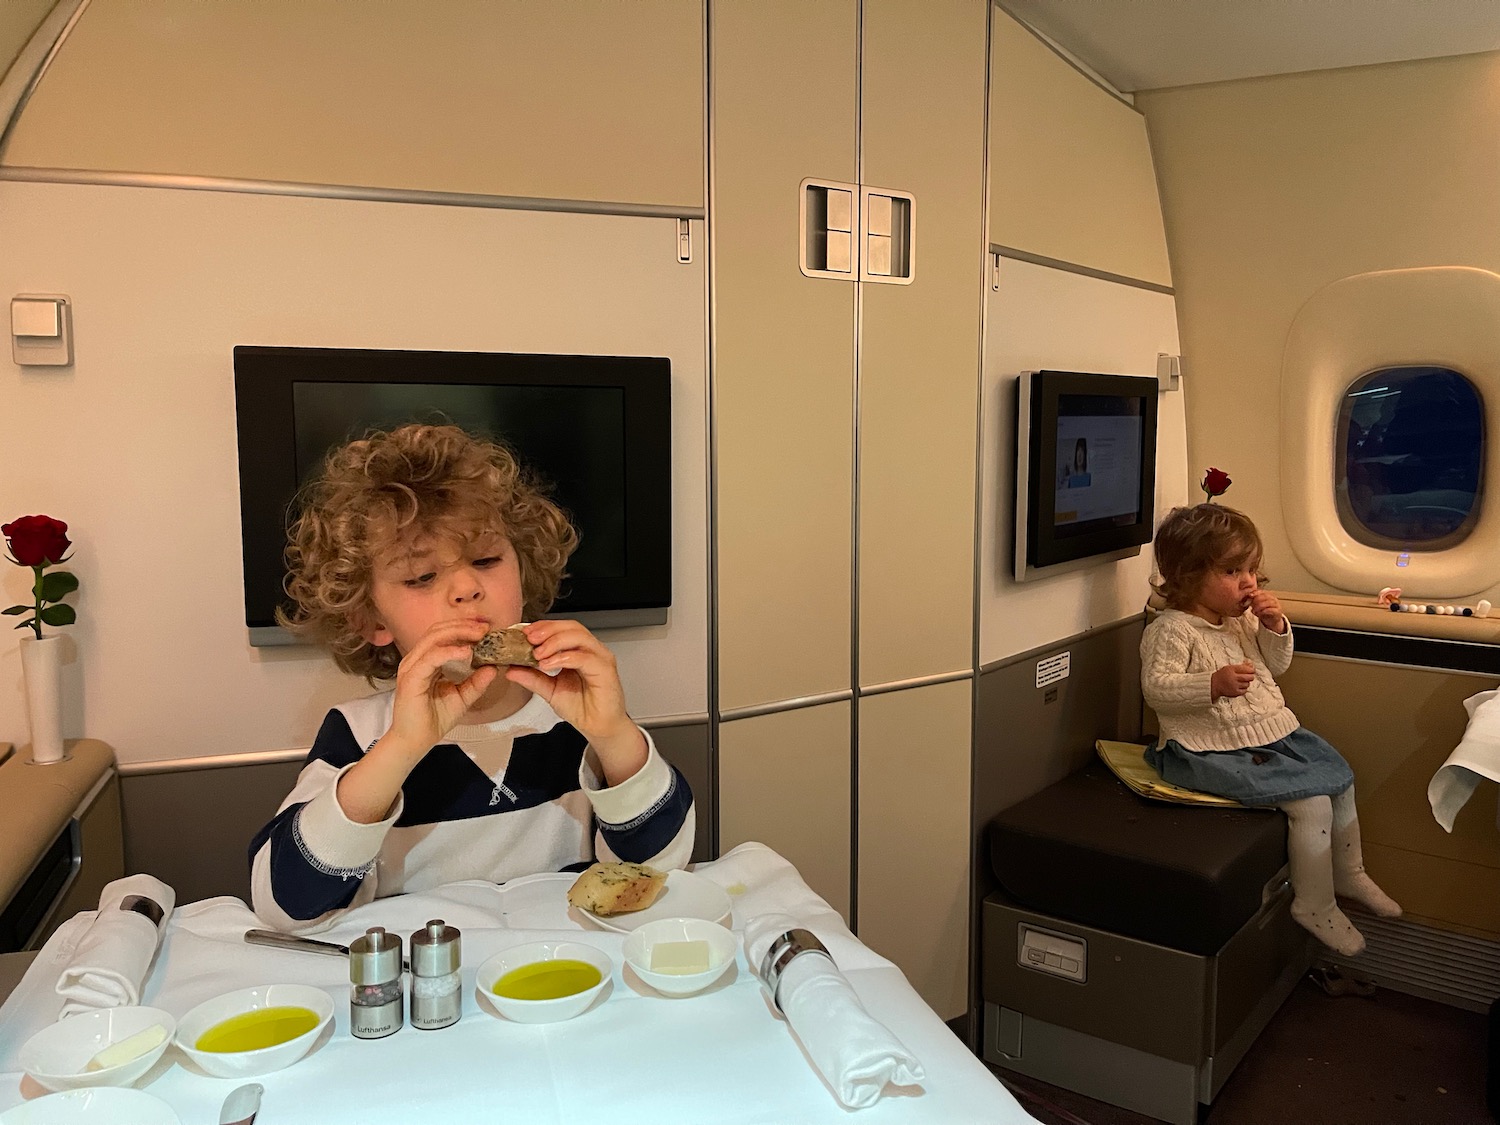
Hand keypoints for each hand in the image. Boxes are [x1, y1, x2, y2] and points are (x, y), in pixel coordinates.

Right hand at [385, 617, 498, 757]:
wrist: (415, 742)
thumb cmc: (434, 719)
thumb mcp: (462, 697)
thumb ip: (476, 682)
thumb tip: (494, 668)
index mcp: (426, 661)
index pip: (443, 635)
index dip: (464, 628)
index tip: (486, 630)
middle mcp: (416, 660)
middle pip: (438, 631)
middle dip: (463, 626)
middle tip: (485, 628)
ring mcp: (411, 668)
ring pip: (433, 639)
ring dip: (458, 633)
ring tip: (479, 635)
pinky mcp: (411, 679)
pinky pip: (431, 658)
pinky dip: (449, 652)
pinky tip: (466, 652)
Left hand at [505, 620, 645, 784]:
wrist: (599, 727)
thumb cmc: (582, 707)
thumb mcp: (550, 690)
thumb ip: (532, 678)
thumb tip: (510, 669)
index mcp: (579, 650)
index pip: (562, 629)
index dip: (542, 627)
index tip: (523, 633)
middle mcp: (591, 650)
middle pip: (571, 627)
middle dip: (547, 630)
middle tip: (529, 639)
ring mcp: (600, 658)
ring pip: (578, 637)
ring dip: (554, 641)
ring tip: (537, 653)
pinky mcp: (605, 670)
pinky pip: (584, 657)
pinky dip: (563, 657)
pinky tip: (548, 664)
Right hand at [1211, 661, 1255, 700]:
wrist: (1212, 685)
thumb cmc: (1221, 675)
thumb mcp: (1229, 668)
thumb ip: (1241, 666)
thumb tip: (1251, 664)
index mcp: (1232, 669)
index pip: (1247, 669)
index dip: (1251, 670)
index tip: (1251, 671)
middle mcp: (1233, 677)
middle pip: (1249, 677)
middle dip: (1251, 676)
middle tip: (1249, 676)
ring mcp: (1234, 686)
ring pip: (1247, 684)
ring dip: (1246, 683)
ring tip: (1241, 682)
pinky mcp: (1235, 693)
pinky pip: (1244, 690)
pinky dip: (1244, 689)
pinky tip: (1239, 687)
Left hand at [1250, 591, 1285, 633]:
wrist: (1271, 620)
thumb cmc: (1263, 611)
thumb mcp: (1256, 605)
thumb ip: (1252, 602)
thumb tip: (1245, 601)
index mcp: (1267, 595)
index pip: (1261, 591)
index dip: (1255, 593)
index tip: (1250, 595)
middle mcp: (1273, 598)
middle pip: (1264, 596)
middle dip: (1256, 601)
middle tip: (1251, 606)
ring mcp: (1276, 604)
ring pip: (1268, 602)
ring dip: (1259, 607)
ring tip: (1254, 611)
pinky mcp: (1278, 611)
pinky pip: (1271, 609)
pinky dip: (1264, 611)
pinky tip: (1259, 613)